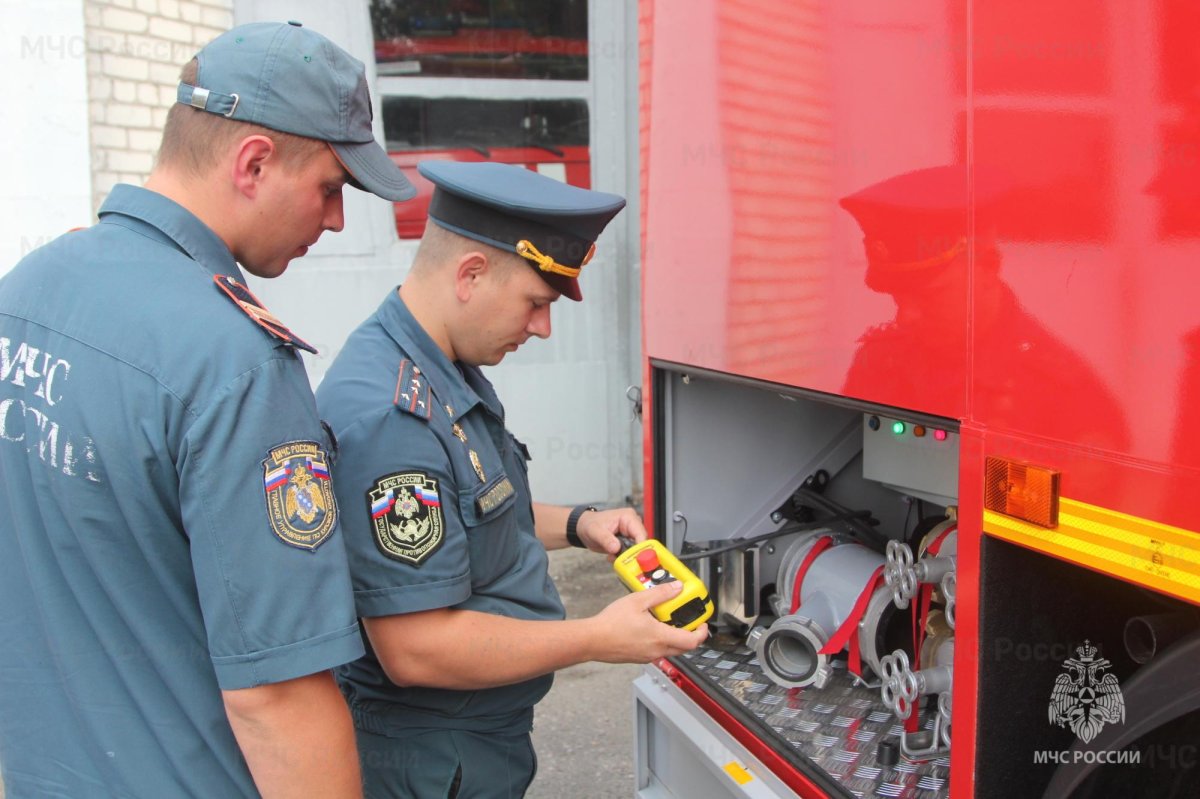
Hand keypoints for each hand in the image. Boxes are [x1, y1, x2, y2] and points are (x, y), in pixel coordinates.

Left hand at [577, 507, 647, 557]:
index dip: (640, 547)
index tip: (636, 559)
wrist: (584, 528)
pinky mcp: (628, 543)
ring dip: (626, 557)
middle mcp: (633, 525)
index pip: (641, 533)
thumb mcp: (595, 531)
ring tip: (612, 556)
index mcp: (628, 517)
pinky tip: (611, 556)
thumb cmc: (590, 524)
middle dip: (632, 554)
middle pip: (642, 544)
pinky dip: (622, 558)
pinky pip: (631, 554)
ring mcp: (631, 534)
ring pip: (637, 551)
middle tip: (621, 561)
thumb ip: (605, 539)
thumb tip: (616, 547)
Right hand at [590, 582, 708, 663]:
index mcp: (660, 637)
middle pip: (684, 647)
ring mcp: (648, 656)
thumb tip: (676, 588)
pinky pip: (657, 651)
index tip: (703, 623)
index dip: (702, 632)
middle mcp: (657, 650)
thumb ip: (660, 593)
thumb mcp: (638, 600)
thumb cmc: (611, 624)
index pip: (692, 641)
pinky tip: (650, 627)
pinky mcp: (639, 657)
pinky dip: (661, 640)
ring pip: (671, 650)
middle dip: (690, 634)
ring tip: (668, 620)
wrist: (593, 640)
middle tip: (689, 621)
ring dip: (675, 637)